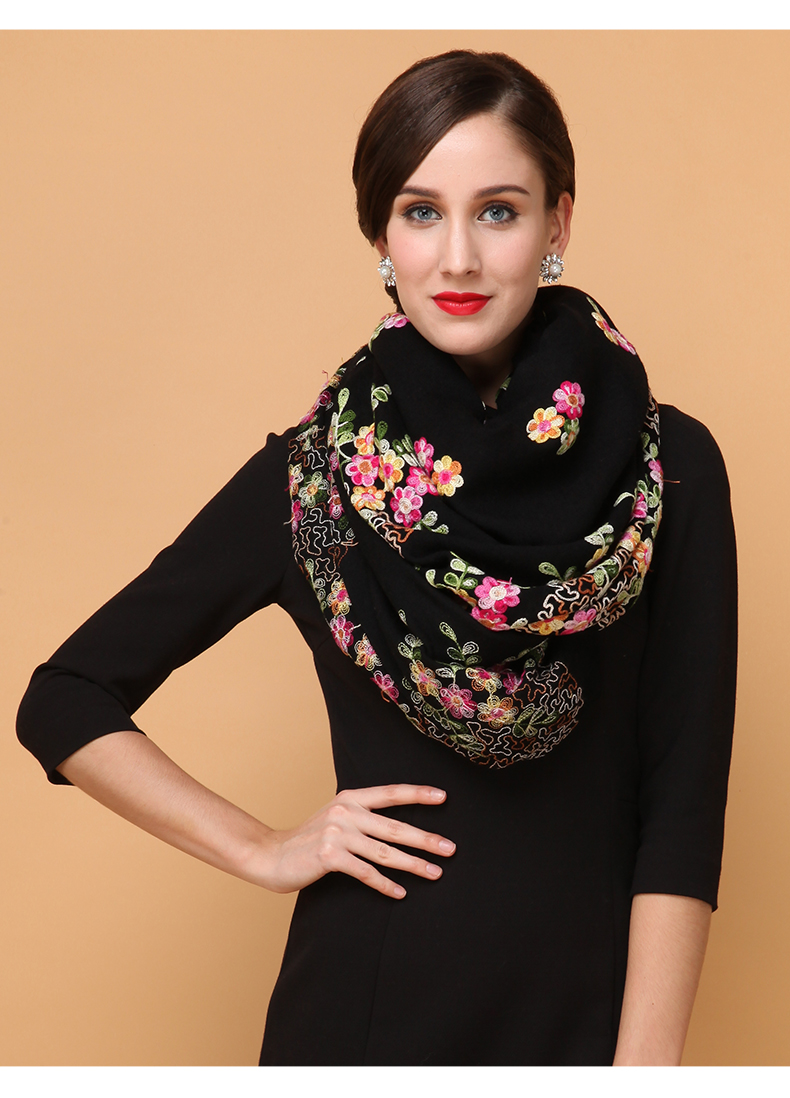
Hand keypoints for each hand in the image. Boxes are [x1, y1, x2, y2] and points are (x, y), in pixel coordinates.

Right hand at [255, 784, 454, 898]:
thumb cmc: (308, 839)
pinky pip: (366, 872)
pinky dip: (385, 884)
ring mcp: (337, 833)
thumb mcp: (335, 817)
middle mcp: (345, 811)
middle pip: (395, 826)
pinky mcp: (329, 856)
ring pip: (385, 851)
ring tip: (435, 873)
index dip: (418, 794)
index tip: (444, 797)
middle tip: (451, 849)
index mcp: (350, 797)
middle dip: (426, 839)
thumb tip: (398, 827)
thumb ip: (361, 815)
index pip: (390, 793)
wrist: (271, 855)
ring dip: (413, 864)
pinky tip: (400, 893)